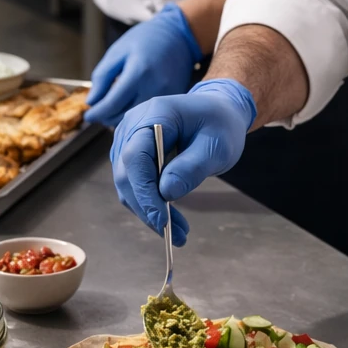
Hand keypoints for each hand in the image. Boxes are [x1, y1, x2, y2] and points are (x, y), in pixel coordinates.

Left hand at [85, 4, 202, 127]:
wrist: (179, 36)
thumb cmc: (146, 40)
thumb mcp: (118, 52)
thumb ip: (102, 77)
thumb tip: (92, 101)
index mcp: (139, 73)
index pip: (113, 104)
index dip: (97, 113)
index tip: (88, 115)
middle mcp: (155, 87)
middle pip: (124, 116)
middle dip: (107, 117)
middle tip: (99, 111)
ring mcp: (167, 95)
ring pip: (138, 119)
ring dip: (121, 118)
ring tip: (113, 108)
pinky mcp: (173, 99)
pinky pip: (150, 114)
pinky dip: (136, 114)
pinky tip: (129, 105)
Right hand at [110, 79, 256, 242]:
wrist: (218, 113)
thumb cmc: (220, 125)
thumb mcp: (216, 146)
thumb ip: (192, 167)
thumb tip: (166, 193)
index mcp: (154, 114)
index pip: (135, 157)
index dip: (144, 191)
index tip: (162, 220)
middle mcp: (132, 126)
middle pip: (126, 174)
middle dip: (148, 208)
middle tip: (175, 234)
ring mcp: (128, 140)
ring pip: (127, 185)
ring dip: (149, 211)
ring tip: (178, 232)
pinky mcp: (132, 154)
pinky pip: (134, 184)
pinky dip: (150, 204)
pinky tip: (170, 218)